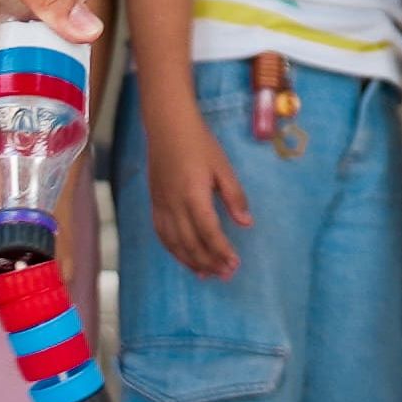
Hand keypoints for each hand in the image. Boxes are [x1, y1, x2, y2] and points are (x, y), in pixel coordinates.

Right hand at [138, 91, 253, 275]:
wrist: (168, 127)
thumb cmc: (200, 144)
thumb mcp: (223, 168)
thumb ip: (234, 196)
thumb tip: (246, 223)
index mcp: (194, 195)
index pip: (209, 232)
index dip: (222, 251)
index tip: (235, 263)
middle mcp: (175, 205)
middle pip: (191, 243)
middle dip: (209, 262)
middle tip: (226, 274)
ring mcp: (162, 205)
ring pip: (174, 243)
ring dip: (192, 261)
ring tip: (208, 274)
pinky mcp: (155, 204)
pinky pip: (162, 234)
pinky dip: (174, 251)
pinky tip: (186, 258)